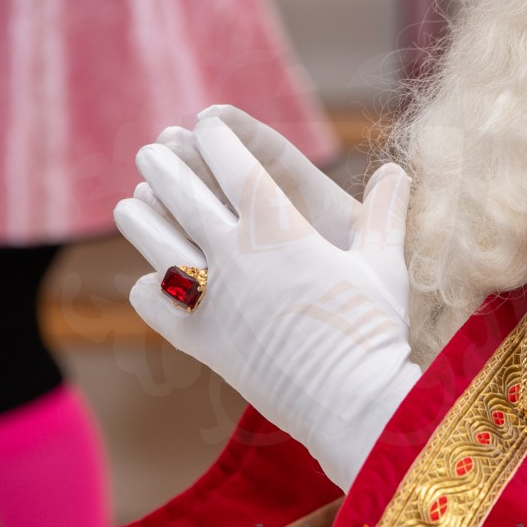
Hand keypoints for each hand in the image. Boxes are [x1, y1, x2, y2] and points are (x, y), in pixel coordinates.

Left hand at [115, 115, 418, 489]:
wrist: (351, 403)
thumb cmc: (374, 329)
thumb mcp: (385, 263)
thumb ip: (385, 212)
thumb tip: (398, 169)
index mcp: (278, 227)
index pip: (233, 163)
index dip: (215, 137)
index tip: (204, 123)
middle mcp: (235, 254)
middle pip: (183, 194)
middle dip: (164, 165)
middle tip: (151, 150)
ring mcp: (212, 298)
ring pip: (157, 243)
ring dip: (139, 217)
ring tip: (128, 204)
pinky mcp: (201, 341)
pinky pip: (157, 305)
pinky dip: (148, 288)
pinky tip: (151, 280)